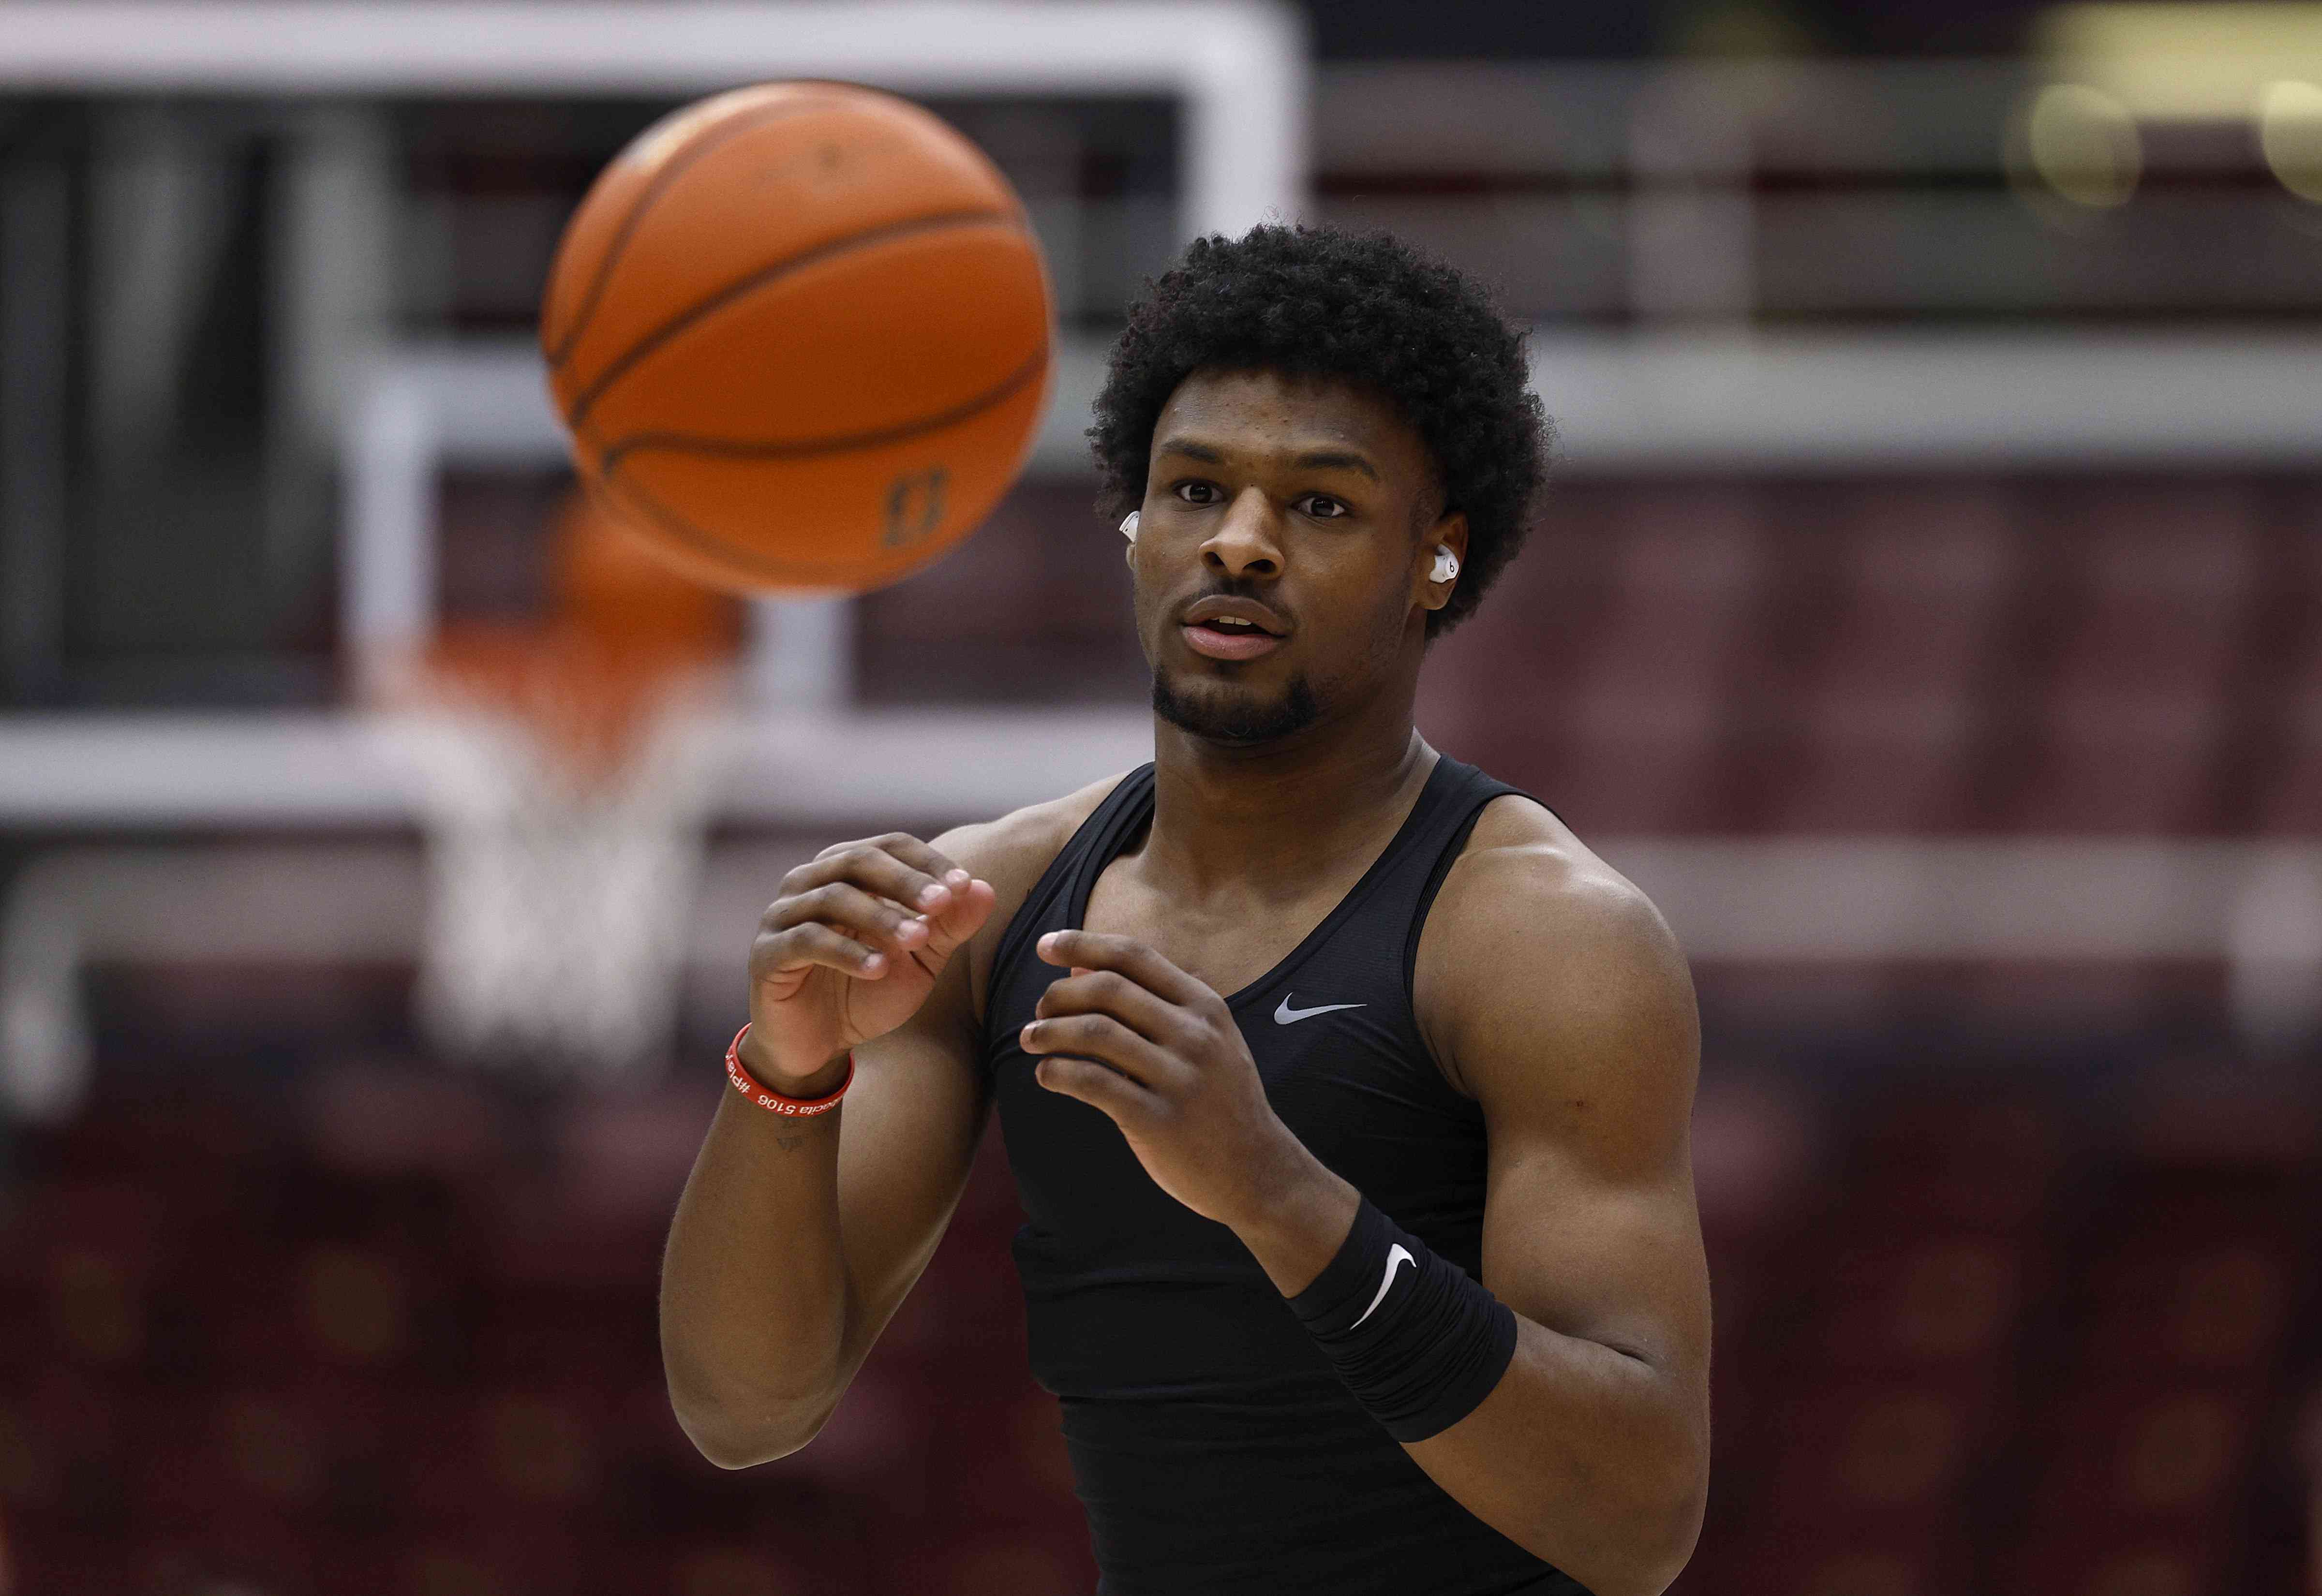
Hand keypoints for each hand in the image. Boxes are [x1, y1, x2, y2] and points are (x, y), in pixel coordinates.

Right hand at [746, 834, 994, 1090]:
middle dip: (905, 881)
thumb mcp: (920, 960)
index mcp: (846, 871)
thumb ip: (949, 926)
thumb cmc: (868, 990)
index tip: (964, 886)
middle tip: (942, 903)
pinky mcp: (766, 953)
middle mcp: (809, 882)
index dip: (928, 862)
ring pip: (833, 897)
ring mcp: (782, 915)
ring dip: (881, 916)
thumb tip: (985, 889)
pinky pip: (807, 941)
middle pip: (858, 861)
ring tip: (918, 940)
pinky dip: (847, 952)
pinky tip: (879, 969)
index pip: (889, 847)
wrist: (819, 1044)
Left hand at [1020, 930, 1337, 1236]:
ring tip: (1030, 1039)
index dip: (1083, 944)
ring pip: (1095, 1032)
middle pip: (1108, 988)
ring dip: (1049, 1031)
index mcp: (1205, 1006)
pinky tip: (1047, 1074)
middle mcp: (1195, 1035)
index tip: (1045, 946)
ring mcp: (1179, 1078)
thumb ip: (1149, 1002)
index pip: (1134, 956)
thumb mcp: (1202, 1039)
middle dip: (1059, 993)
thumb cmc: (1218, 1099)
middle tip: (1039, 1010)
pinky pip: (1093, 1083)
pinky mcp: (1158, 1121)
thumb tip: (1078, 967)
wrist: (1257, 1171)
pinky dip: (1058, 1072)